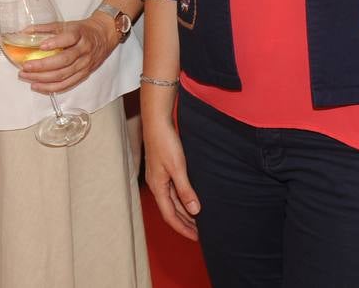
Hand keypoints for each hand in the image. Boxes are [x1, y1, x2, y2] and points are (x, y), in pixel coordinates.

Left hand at [18, 12, 118, 93]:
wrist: (104, 36)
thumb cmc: (83, 30)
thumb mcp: (67, 24)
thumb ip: (46, 28)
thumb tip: (25, 31)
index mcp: (80, 35)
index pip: (69, 38)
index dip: (55, 42)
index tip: (41, 46)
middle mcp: (83, 51)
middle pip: (63, 61)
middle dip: (42, 66)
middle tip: (25, 66)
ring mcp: (84, 65)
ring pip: (63, 76)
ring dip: (43, 79)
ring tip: (27, 77)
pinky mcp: (84, 75)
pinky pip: (67, 85)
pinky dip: (51, 88)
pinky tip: (38, 86)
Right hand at [143, 115, 200, 240]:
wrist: (157, 122)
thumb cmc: (165, 142)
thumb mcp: (177, 168)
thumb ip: (185, 190)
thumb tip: (194, 211)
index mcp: (158, 187)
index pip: (170, 216)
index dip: (183, 228)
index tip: (197, 237)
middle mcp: (157, 185)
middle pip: (171, 210)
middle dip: (185, 223)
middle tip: (201, 233)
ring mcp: (160, 177)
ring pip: (173, 201)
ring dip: (185, 212)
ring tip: (200, 220)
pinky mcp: (164, 169)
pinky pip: (174, 191)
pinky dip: (184, 199)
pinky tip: (193, 199)